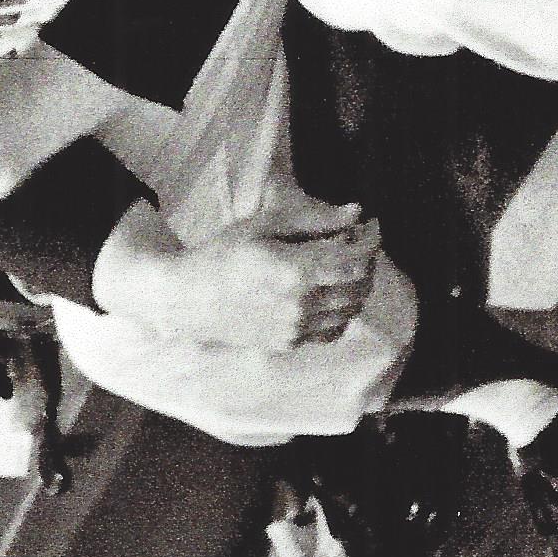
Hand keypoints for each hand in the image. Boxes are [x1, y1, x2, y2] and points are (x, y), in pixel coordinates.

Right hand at [101, 200, 379, 352]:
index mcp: (294, 271)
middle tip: (359, 242)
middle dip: (368, 260)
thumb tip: (355, 213)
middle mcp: (299, 306)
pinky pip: (331, 331)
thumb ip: (313, 218)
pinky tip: (328, 294)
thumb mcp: (264, 223)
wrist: (186, 299)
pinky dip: (341, 311)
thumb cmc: (222, 253)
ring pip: (350, 311)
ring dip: (357, 286)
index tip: (370, 224)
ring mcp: (294, 330)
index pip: (355, 258)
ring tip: (344, 266)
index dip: (371, 238)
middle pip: (359, 286)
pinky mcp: (288, 344)